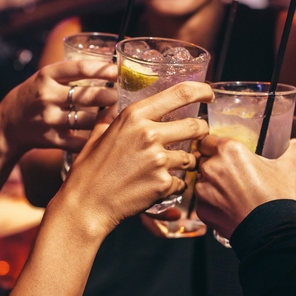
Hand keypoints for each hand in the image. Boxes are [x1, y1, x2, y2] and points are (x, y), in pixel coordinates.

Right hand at [0, 58, 117, 155]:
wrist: (7, 125)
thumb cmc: (33, 96)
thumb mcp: (44, 78)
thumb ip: (69, 74)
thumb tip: (106, 68)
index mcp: (46, 76)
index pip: (79, 68)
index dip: (102, 69)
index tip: (118, 71)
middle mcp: (47, 96)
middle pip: (87, 96)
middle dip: (110, 96)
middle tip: (123, 96)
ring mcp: (48, 119)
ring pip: (87, 120)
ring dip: (106, 117)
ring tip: (118, 114)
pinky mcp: (50, 139)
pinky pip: (78, 142)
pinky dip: (93, 140)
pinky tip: (105, 136)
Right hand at [56, 81, 212, 236]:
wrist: (86, 205)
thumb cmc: (89, 170)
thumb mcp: (97, 134)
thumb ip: (111, 116)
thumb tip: (114, 101)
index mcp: (134, 116)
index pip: (181, 93)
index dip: (202, 90)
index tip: (208, 93)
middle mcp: (149, 134)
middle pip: (196, 126)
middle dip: (201, 131)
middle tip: (197, 137)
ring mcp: (158, 160)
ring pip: (191, 157)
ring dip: (186, 162)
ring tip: (168, 168)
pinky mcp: (163, 184)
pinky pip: (182, 181)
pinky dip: (174, 185)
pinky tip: (157, 186)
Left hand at [194, 135, 295, 239]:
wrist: (271, 232)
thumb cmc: (278, 198)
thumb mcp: (289, 169)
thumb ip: (292, 151)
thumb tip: (295, 143)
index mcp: (229, 150)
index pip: (207, 140)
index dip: (214, 146)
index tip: (223, 153)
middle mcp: (211, 167)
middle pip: (204, 160)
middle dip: (214, 166)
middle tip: (232, 175)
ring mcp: (203, 189)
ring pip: (202, 181)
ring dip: (212, 184)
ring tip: (233, 194)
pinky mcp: (201, 208)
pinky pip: (203, 200)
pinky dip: (212, 203)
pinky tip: (229, 207)